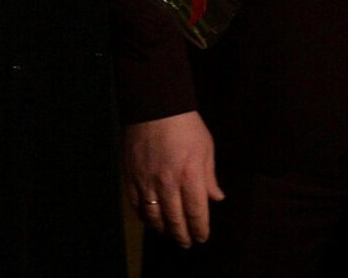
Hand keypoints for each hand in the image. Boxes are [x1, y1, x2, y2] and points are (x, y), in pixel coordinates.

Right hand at [125, 111, 223, 247]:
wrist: (154, 105)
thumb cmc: (185, 125)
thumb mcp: (206, 147)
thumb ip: (210, 176)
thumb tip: (216, 198)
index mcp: (190, 175)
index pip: (196, 214)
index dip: (200, 230)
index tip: (202, 237)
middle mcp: (168, 183)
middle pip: (175, 220)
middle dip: (182, 236)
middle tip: (186, 242)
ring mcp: (147, 181)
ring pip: (154, 217)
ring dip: (163, 230)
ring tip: (170, 234)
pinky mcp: (131, 176)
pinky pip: (137, 205)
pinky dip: (145, 217)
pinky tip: (151, 219)